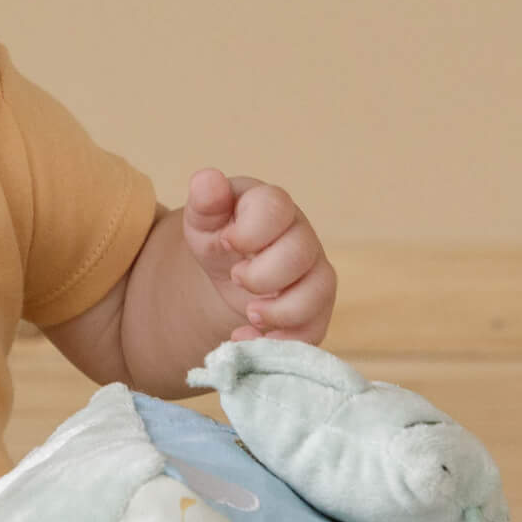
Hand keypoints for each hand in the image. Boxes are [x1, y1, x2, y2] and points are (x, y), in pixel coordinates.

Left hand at [182, 167, 335, 345]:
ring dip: (278, 311)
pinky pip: (314, 329)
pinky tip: (249, 336)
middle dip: (261, 274)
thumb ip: (205, 202)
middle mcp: (301, 237)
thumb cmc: (221, 235)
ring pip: (317, 292)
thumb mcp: (204, 220)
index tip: (226, 242)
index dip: (249, 230)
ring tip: (249, 312)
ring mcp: (313, 273)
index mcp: (272, 206)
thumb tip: (207, 180)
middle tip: (235, 278)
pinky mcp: (316, 309)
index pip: (275, 207)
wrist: (232, 270)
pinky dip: (281, 340)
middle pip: (299, 253)